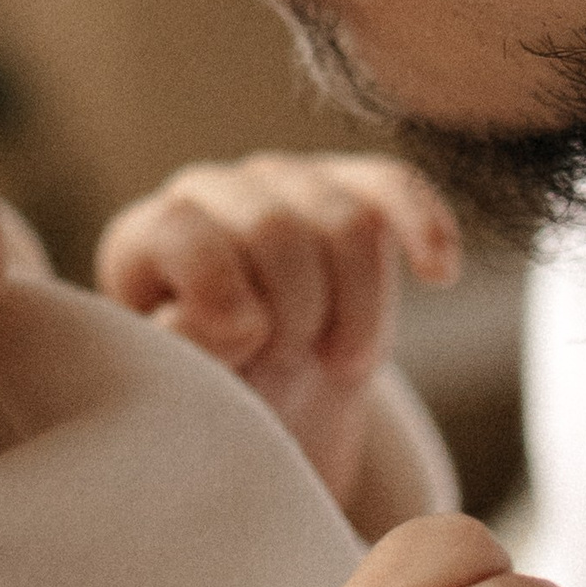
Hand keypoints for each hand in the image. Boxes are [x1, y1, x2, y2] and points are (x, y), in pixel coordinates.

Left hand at [94, 151, 458, 509]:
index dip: (221, 295)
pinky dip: (424, 230)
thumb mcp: (186, 393)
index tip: (246, 351)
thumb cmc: (219, 401)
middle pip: (276, 229)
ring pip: (347, 221)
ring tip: (335, 361)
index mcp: (145, 238)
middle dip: (296, 317)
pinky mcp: (349, 185)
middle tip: (290, 366)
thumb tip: (217, 320)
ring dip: (357, 311)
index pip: (180, 229)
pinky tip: (439, 274)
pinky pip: (396, 187)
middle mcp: (207, 192)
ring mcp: (281, 181)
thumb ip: (185, 356)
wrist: (273, 405)